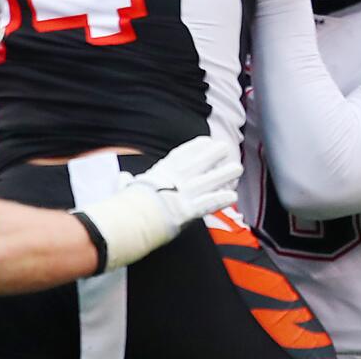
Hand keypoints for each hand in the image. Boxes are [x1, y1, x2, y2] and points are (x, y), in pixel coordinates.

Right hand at [73, 136, 239, 271]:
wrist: (130, 218)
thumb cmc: (126, 204)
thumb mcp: (125, 187)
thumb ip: (126, 181)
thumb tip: (123, 176)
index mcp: (160, 173)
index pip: (180, 155)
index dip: (194, 147)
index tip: (205, 141)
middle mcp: (174, 180)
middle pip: (198, 163)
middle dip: (212, 155)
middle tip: (225, 147)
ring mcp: (183, 194)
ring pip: (208, 181)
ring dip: (223, 174)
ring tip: (237, 168)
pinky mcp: (188, 210)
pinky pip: (208, 204)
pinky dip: (221, 200)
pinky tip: (233, 196)